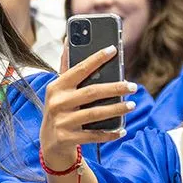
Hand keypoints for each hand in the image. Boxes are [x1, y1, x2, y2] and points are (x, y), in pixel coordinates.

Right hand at [39, 45, 136, 168]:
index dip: (96, 58)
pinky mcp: (67, 138)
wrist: (49, 142)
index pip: (79, 69)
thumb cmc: (60, 109)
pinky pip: (94, 135)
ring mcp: (62, 122)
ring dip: (116, 109)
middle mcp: (58, 103)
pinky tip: (122, 130)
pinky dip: (110, 133)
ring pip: (95, 114)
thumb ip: (66, 68)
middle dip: (115, 88)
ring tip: (132, 104)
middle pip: (92, 92)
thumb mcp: (59, 90)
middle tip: (133, 86)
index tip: (113, 50)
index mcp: (56, 87)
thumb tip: (68, 40)